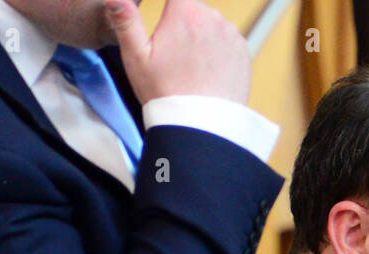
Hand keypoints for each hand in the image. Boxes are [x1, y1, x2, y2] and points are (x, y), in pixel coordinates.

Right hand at [106, 0, 251, 104]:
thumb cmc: (166, 93)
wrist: (201, 126)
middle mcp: (213, 18)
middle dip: (182, 22)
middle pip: (193, 8)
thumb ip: (125, 20)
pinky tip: (205, 71)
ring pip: (211, 24)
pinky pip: (227, 42)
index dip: (169, 7)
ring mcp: (231, 35)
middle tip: (173, 53)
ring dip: (201, 36)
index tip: (167, 22)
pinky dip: (217, 51)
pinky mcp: (243, 52)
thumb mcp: (136, 56)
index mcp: (185, 12)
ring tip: (190, 66)